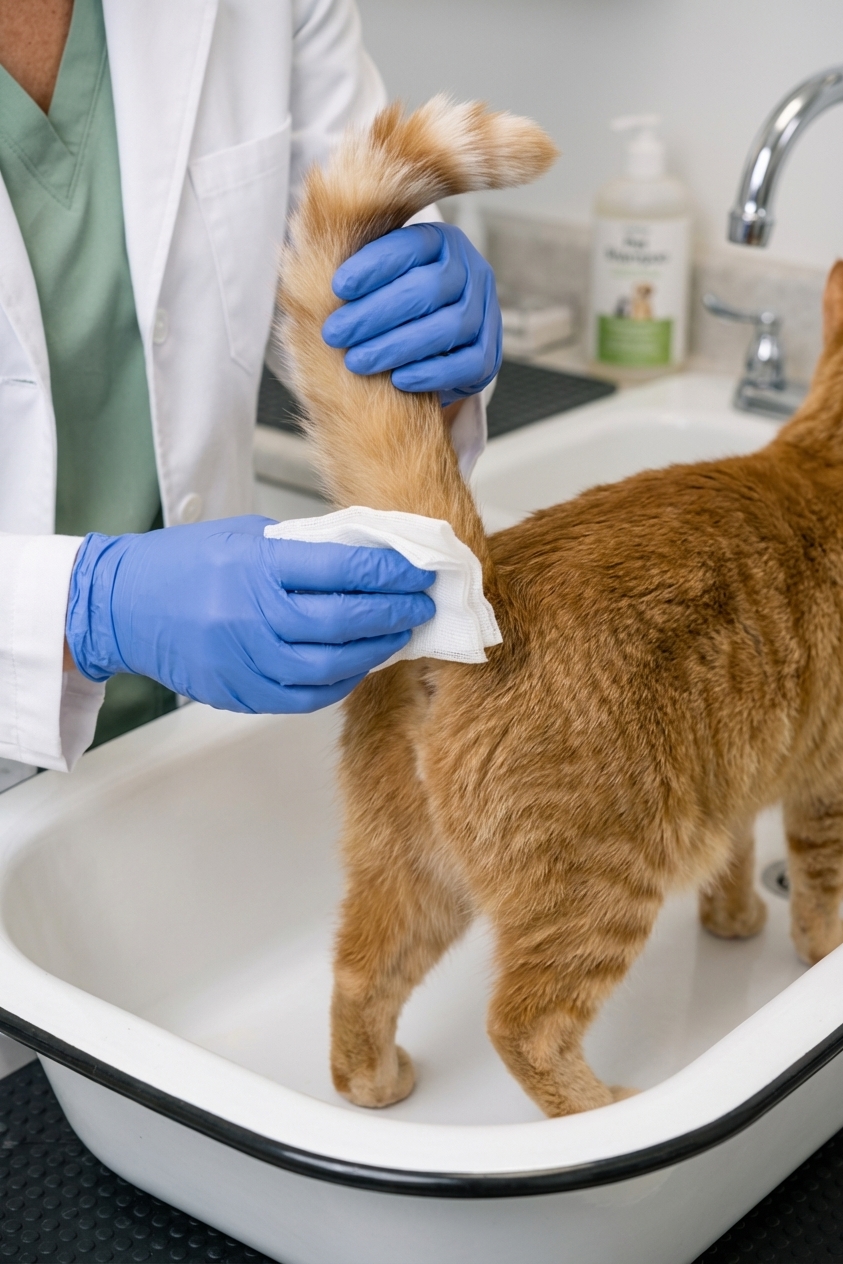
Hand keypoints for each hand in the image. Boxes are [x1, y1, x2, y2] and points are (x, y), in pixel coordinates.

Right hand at [66, 516, 434, 713]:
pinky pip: (304, 697)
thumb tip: (372, 561)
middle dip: (393, 613)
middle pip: (343, 621)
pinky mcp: (239, 692)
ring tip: (398, 635)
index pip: (341, 569)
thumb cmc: (186, 563)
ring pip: (330, 667)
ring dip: (374, 651)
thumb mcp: (248, 537)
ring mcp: (244, 660)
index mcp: (256, 565)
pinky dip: (340, 682)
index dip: (389, 573)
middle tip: (420, 605)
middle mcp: (251, 615)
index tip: (419, 572)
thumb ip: (307, 551)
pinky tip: (359, 664)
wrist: (122, 605)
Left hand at [322, 223, 501, 404]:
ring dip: (397, 346)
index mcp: (441, 243)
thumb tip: (303, 268)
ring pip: (448, 326)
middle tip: (334, 333)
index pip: (411, 246)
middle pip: (428, 289)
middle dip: (376, 313)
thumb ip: (355, 271)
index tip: (336, 287)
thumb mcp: (377, 277)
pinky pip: (466, 363)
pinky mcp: (489, 354)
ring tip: (356, 361)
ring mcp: (485, 313)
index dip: (374, 266)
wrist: (433, 346)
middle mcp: (471, 272)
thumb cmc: (392, 305)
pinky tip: (398, 380)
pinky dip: (431, 372)